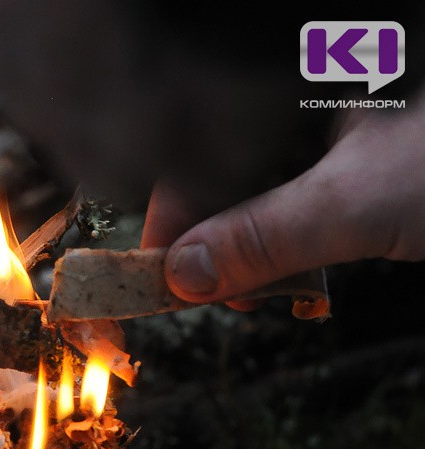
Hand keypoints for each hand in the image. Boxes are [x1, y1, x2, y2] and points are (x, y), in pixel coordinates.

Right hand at [144, 101, 424, 304]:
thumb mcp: (357, 202)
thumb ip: (266, 238)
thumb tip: (184, 276)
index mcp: (286, 87)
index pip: (199, 150)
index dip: (172, 214)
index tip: (156, 273)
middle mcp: (293, 111)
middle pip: (218, 178)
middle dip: (210, 242)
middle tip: (214, 295)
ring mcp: (318, 144)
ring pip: (251, 199)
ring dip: (247, 254)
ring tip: (259, 296)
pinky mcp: (340, 174)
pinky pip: (286, 212)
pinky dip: (282, 250)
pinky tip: (292, 277)